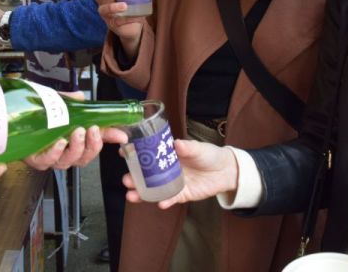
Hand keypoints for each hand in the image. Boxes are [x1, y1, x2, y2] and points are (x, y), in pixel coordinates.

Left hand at [24, 91, 128, 169]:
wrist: (13, 119)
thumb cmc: (37, 116)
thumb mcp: (59, 107)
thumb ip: (73, 105)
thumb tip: (84, 98)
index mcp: (74, 142)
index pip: (95, 144)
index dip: (108, 140)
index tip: (121, 135)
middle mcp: (63, 154)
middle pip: (84, 158)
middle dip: (92, 145)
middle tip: (92, 130)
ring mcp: (50, 158)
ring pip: (68, 161)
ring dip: (76, 147)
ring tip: (77, 133)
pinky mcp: (35, 159)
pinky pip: (47, 161)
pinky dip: (55, 152)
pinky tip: (59, 143)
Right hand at [93, 0, 156, 57]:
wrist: (133, 25)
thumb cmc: (132, 5)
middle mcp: (104, 1)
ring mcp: (106, 14)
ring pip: (102, 9)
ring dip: (112, 7)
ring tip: (124, 6)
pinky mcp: (111, 24)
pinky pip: (115, 21)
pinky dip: (124, 19)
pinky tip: (131, 17)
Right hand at [123, 140, 237, 208]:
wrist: (225, 171)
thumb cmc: (208, 155)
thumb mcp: (198, 148)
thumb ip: (187, 147)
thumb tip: (177, 144)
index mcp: (167, 154)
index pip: (147, 154)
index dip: (134, 154)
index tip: (122, 153)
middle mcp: (166, 169)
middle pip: (146, 175)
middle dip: (134, 178)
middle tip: (126, 180)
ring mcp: (172, 183)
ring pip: (153, 189)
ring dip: (142, 193)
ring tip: (131, 196)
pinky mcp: (182, 194)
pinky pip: (170, 199)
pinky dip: (165, 201)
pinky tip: (160, 203)